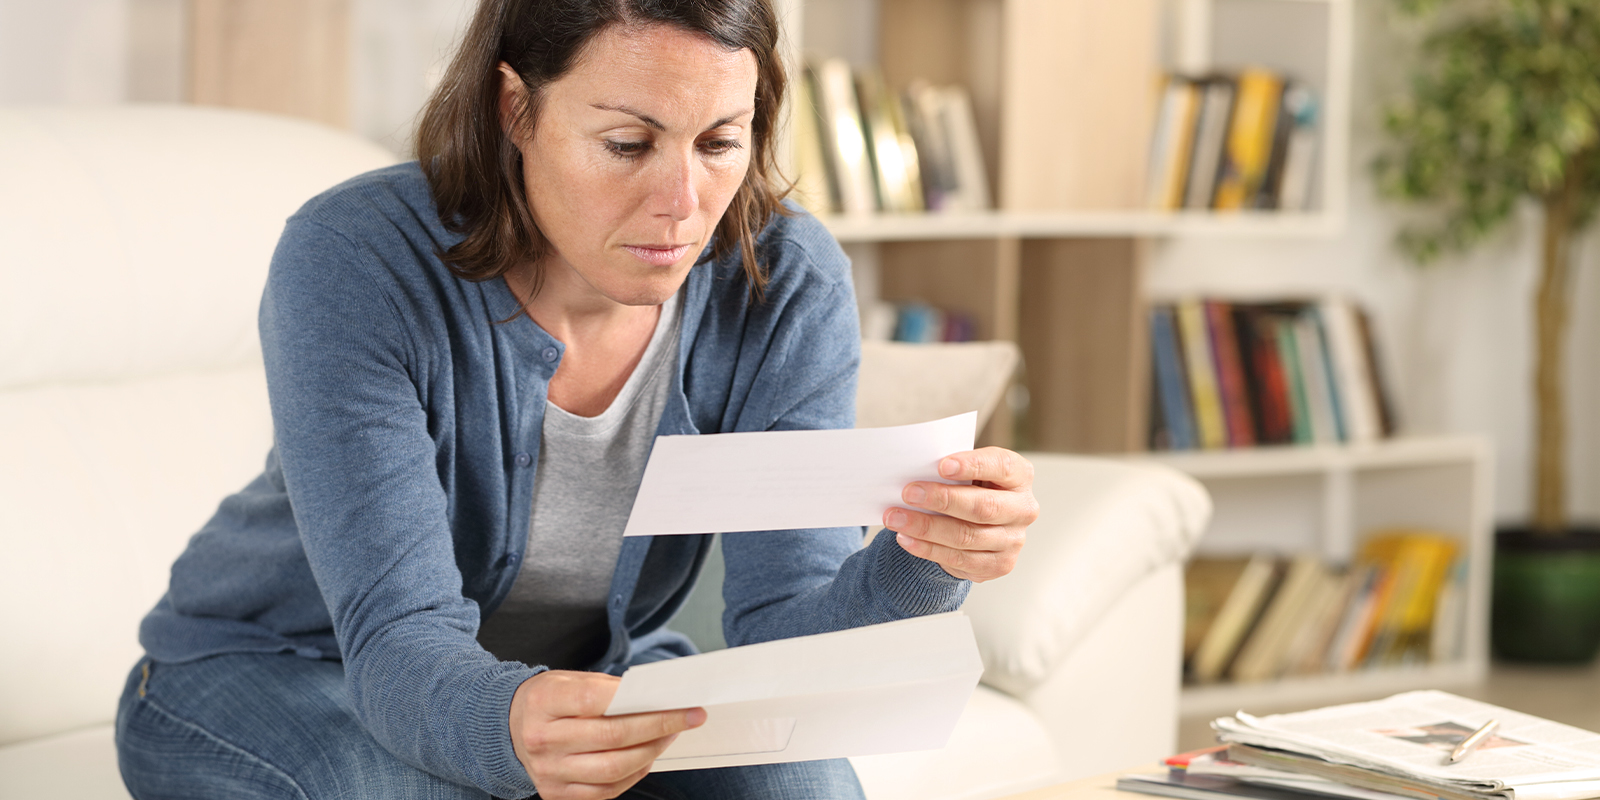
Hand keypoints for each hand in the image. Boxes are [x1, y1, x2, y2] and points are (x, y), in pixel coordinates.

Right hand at [509, 670, 705, 799]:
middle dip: (658, 728)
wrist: (508, 729)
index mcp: (544, 701)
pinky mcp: (556, 794)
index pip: (599, 702)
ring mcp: (548, 771)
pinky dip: (634, 774)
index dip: (644, 704)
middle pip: (612, 737)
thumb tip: (656, 700)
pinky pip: (605, 791)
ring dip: (651, 752)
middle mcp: (542, 739)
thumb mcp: (570, 680)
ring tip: (669, 736)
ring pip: (613, 768)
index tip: (679, 702)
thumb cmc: (548, 700)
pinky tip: (647, 757)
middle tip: (687, 719)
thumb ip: (609, 689)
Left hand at [885, 447, 1037, 581]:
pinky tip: (906, 539)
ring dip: (926, 527)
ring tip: (896, 518)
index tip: (942, 465)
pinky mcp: (999, 564)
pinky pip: (959, 559)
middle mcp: (1024, 509)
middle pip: (983, 506)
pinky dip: (927, 549)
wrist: (977, 522)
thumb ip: (952, 470)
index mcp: (1020, 476)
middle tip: (909, 493)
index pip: (1002, 466)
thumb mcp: (968, 471)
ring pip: (966, 536)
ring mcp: (1014, 540)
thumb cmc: (969, 486)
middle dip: (942, 499)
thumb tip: (917, 472)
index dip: (973, 465)